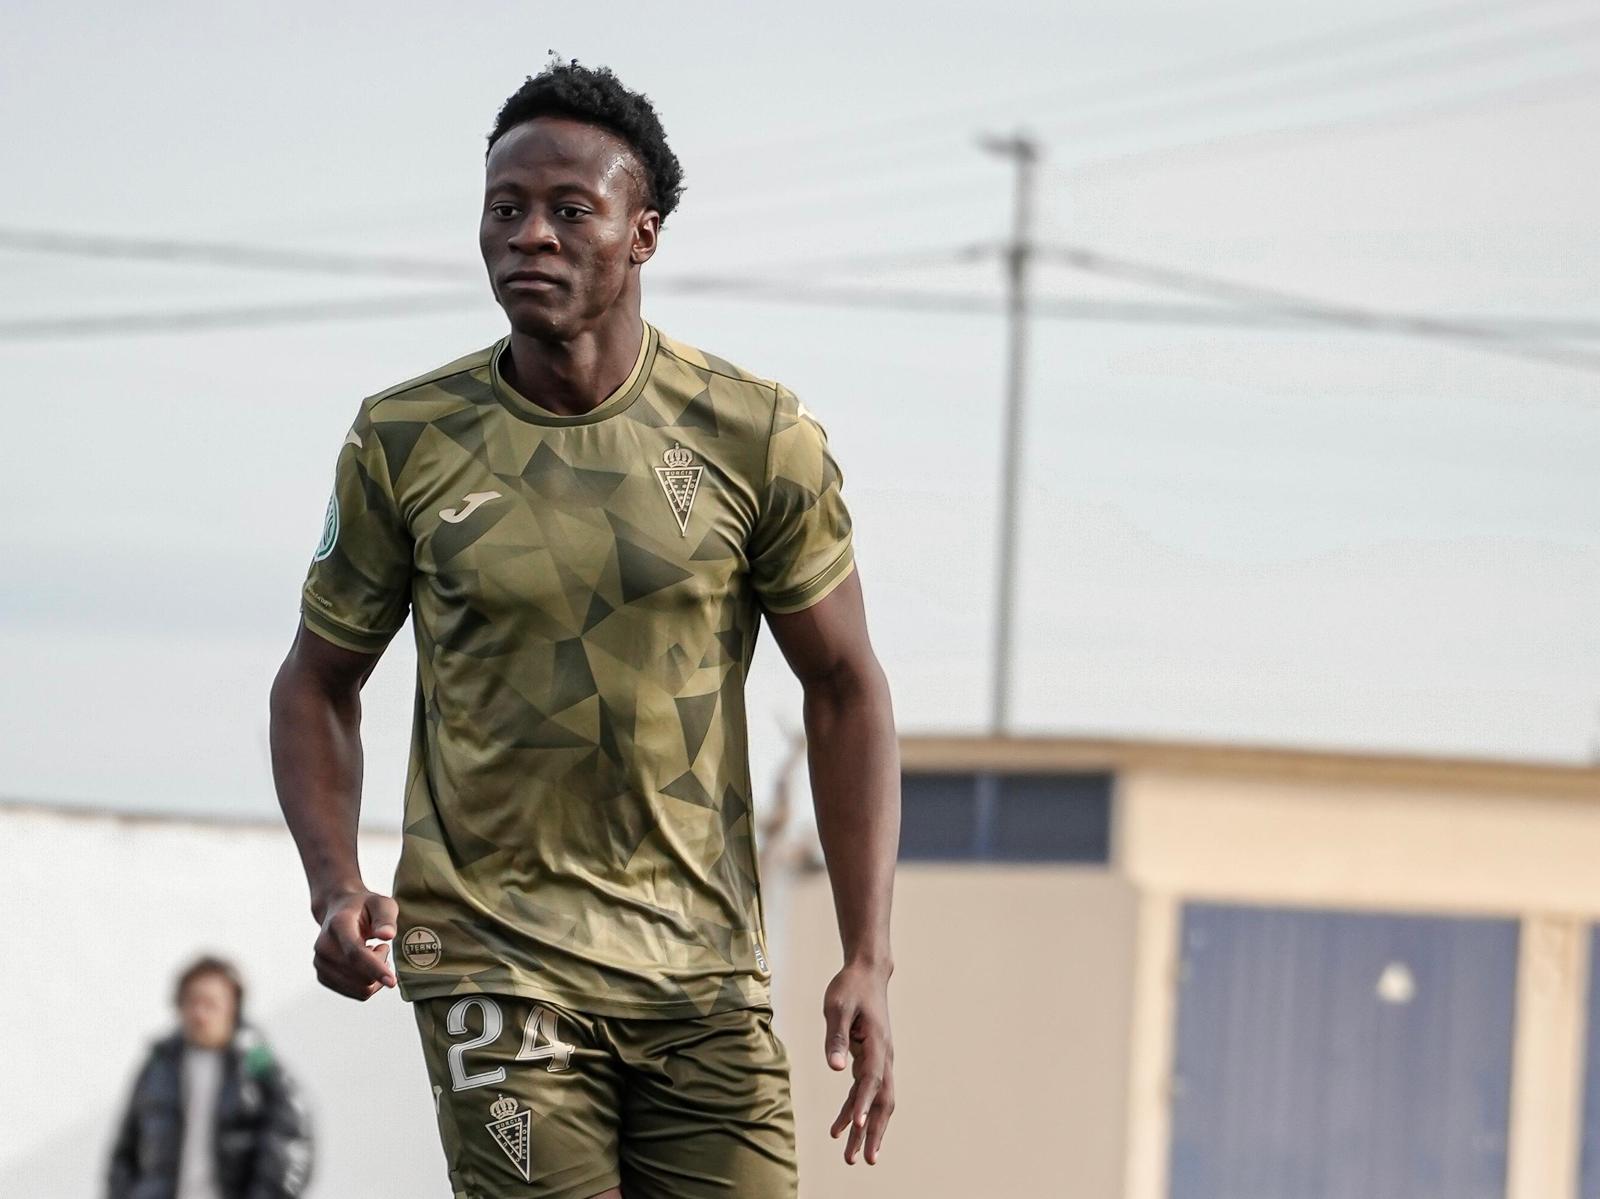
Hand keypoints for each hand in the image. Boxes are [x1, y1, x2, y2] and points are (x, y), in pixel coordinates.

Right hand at [312, 888, 397, 999]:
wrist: (339, 910)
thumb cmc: (365, 907)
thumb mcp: (382, 904)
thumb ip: (386, 919)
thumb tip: (388, 935)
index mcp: (338, 925)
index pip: (355, 953)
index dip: (375, 968)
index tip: (392, 982)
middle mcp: (323, 946)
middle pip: (360, 976)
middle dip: (381, 966)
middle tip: (381, 946)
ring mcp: (320, 963)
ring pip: (360, 989)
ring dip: (375, 976)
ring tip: (371, 952)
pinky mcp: (323, 976)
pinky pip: (355, 993)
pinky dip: (368, 982)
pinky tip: (365, 964)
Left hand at [823, 960, 894, 1164]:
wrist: (867, 974)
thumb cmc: (850, 987)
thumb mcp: (837, 1007)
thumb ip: (836, 1037)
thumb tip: (835, 1068)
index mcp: (878, 1043)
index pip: (873, 1078)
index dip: (866, 1103)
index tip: (859, 1126)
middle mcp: (885, 1056)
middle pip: (883, 1100)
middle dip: (875, 1132)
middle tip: (865, 1160)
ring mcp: (880, 1061)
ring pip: (877, 1102)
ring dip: (866, 1130)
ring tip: (850, 1157)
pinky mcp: (871, 1061)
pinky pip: (865, 1093)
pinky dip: (855, 1112)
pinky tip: (840, 1128)